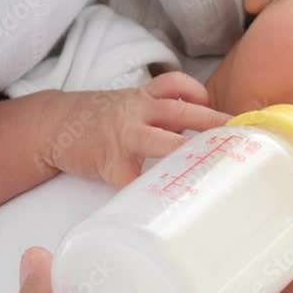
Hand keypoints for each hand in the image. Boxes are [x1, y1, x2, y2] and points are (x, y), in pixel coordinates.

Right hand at [38, 72, 231, 187]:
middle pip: (181, 113)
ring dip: (189, 153)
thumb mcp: (133, 103)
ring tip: (214, 166)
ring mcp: (124, 136)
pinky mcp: (110, 163)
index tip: (233, 113)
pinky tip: (167, 205)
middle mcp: (138, 111)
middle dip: (213, 124)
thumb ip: (165, 111)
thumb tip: (206, 127)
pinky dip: (149, 193)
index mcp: (146, 97)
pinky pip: (132, 180)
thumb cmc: (101, 118)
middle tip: (238, 137)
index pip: (178, 87)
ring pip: (161, 142)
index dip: (204, 97)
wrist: (53, 125)